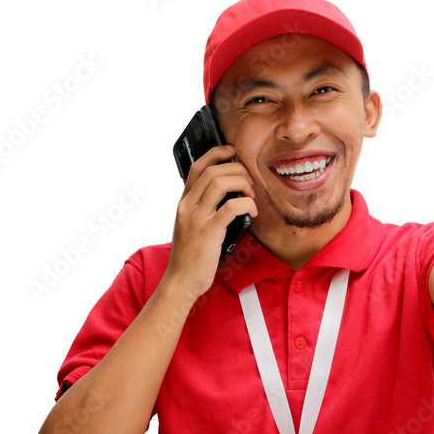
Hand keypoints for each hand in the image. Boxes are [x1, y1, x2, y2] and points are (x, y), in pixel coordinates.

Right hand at [164, 145, 257, 298]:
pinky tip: (252, 211)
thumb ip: (201, 209)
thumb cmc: (189, 256)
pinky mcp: (209, 231)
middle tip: (249, 181)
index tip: (232, 152)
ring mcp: (197, 218)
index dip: (216, 154)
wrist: (181, 281)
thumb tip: (227, 196)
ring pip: (221, 183)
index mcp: (183, 203)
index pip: (197, 167)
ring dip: (243, 184)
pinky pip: (232, 207)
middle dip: (237, 170)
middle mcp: (187, 206)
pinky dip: (247, 204)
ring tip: (251, 196)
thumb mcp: (189, 227)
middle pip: (213, 171)